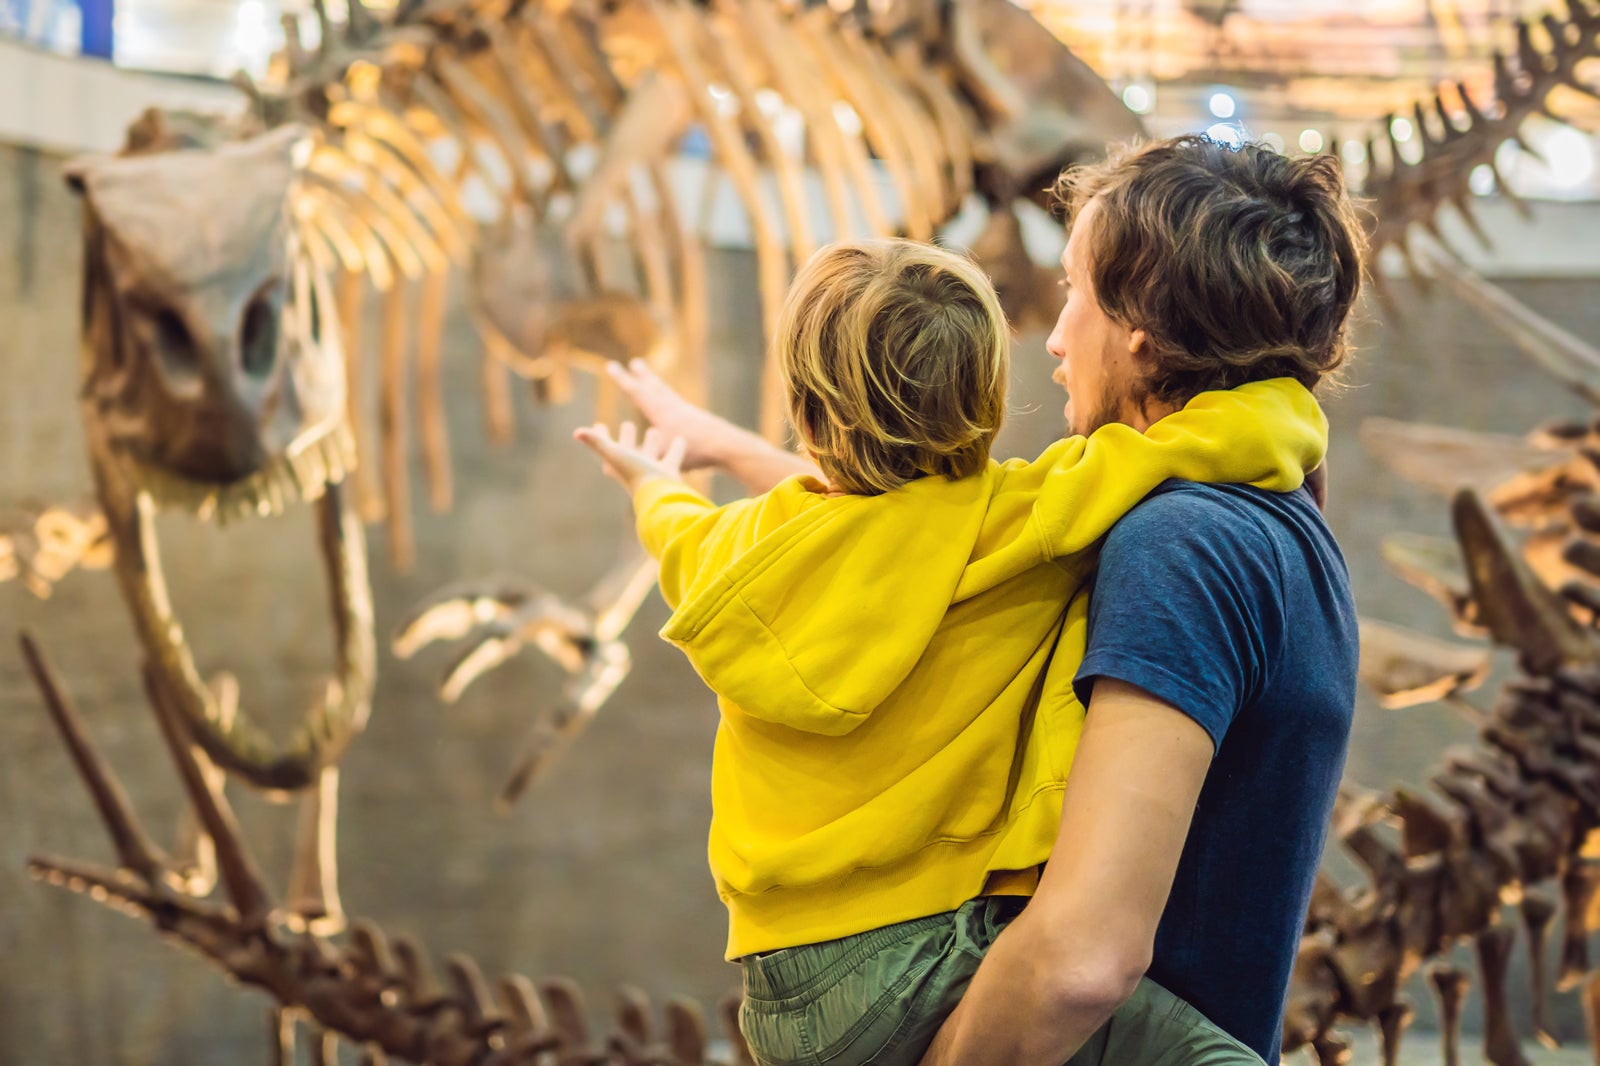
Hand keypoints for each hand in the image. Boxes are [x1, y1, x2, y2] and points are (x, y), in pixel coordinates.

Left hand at [574, 420, 687, 492]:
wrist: (662, 495)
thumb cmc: (635, 474)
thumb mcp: (615, 454)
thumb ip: (596, 442)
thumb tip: (576, 432)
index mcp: (617, 465)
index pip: (605, 448)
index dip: (600, 437)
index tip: (598, 425)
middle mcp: (633, 469)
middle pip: (628, 451)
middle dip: (627, 439)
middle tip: (627, 425)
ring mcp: (652, 471)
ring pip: (651, 453)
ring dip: (652, 444)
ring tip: (654, 431)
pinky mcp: (670, 473)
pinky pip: (673, 457)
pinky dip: (676, 448)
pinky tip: (680, 439)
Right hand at [606, 359, 734, 470]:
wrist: (728, 445)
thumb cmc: (694, 450)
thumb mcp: (660, 454)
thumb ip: (634, 459)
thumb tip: (604, 469)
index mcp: (661, 411)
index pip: (636, 392)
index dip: (622, 380)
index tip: (611, 366)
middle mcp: (674, 407)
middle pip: (655, 387)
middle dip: (643, 377)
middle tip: (636, 363)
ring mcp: (688, 412)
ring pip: (670, 395)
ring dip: (660, 386)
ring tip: (654, 381)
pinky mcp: (700, 420)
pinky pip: (682, 407)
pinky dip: (676, 404)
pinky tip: (679, 409)